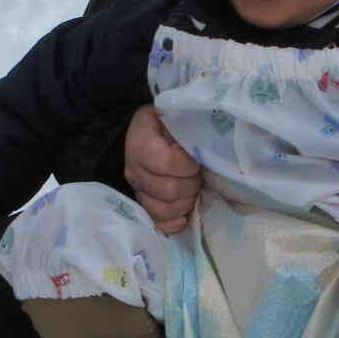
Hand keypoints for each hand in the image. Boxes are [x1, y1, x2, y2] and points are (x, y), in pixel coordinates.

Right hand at [124, 105, 200, 235]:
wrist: (145, 135)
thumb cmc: (166, 124)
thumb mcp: (172, 114)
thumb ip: (185, 121)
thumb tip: (205, 133)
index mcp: (140, 143)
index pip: (164, 162)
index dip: (186, 164)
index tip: (196, 159)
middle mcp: (134, 170)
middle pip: (168, 190)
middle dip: (191, 183)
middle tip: (198, 174)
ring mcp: (137, 191)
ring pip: (164, 209)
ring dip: (186, 201)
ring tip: (193, 188)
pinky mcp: (144, 206)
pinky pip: (158, 223)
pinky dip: (175, 222)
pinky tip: (186, 214)